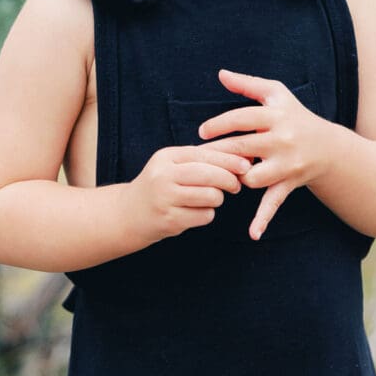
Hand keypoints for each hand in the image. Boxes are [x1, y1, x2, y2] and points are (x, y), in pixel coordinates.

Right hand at [129, 144, 251, 243]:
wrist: (129, 213)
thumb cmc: (160, 185)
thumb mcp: (172, 165)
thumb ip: (201, 160)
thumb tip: (239, 159)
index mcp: (166, 157)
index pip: (204, 155)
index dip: (228, 160)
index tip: (246, 165)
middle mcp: (163, 176)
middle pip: (209, 175)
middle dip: (229, 180)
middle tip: (236, 186)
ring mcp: (165, 199)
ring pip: (210, 196)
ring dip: (217, 199)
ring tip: (210, 199)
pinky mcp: (170, 220)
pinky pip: (204, 216)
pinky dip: (207, 214)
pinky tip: (196, 212)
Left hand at [198, 69, 332, 240]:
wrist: (328, 147)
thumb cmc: (295, 115)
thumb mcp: (276, 94)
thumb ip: (247, 84)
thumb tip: (220, 74)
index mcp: (276, 115)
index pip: (243, 118)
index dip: (220, 124)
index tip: (201, 131)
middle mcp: (283, 139)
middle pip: (244, 147)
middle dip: (219, 153)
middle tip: (199, 157)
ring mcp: (287, 164)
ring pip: (254, 176)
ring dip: (236, 179)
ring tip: (221, 176)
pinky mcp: (289, 184)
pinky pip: (275, 203)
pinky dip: (264, 219)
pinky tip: (252, 233)